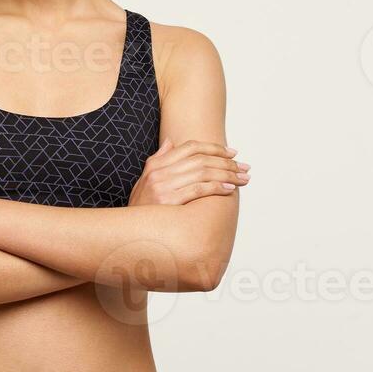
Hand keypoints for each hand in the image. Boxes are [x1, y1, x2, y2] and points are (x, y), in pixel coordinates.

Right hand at [128, 138, 250, 205]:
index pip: (190, 147)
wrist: (127, 230)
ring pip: (203, 173)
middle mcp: (159, 173)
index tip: (232, 153)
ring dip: (227, 174)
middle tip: (244, 167)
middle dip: (227, 162)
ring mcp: (163, 186)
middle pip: (201, 159)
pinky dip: (217, 187)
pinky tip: (229, 189)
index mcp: (155, 165)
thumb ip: (159, 159)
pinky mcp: (169, 201)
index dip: (214, 148)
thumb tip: (171, 141)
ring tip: (243, 179)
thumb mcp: (145, 179)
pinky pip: (198, 189)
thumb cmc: (141, 207)